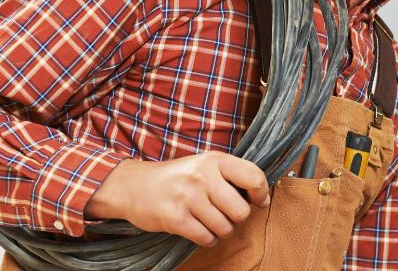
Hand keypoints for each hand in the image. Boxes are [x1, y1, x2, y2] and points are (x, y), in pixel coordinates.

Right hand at [84, 152, 269, 245]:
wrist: (134, 186)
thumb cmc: (178, 177)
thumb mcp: (205, 164)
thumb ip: (232, 175)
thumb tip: (263, 196)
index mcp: (215, 160)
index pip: (254, 177)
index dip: (261, 194)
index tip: (257, 201)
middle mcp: (203, 176)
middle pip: (241, 211)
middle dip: (235, 218)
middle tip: (223, 213)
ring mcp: (188, 197)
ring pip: (225, 228)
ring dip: (220, 230)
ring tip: (208, 220)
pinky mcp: (176, 218)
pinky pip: (207, 238)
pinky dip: (207, 239)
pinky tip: (198, 228)